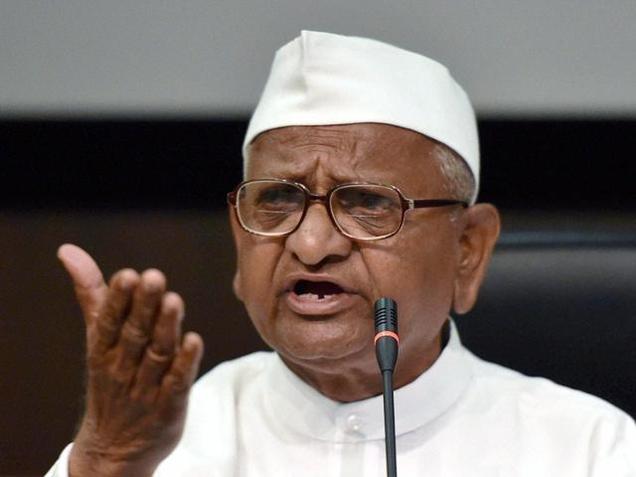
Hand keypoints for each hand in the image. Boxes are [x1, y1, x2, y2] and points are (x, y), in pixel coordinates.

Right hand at [57, 244, 203, 476]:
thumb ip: (92, 293)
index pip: (109, 322)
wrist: (115, 449)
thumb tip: (68, 251)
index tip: (127, 274)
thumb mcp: (97, 337)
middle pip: (134, 335)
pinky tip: (195, 341)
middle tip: (153, 277)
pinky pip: (177, 383)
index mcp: (103, 349)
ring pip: (157, 355)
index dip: (118, 300)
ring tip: (174, 301)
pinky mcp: (169, 406)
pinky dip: (185, 363)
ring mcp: (146, 388)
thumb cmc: (111, 378)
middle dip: (143, 307)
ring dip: (166, 328)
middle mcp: (123, 368)